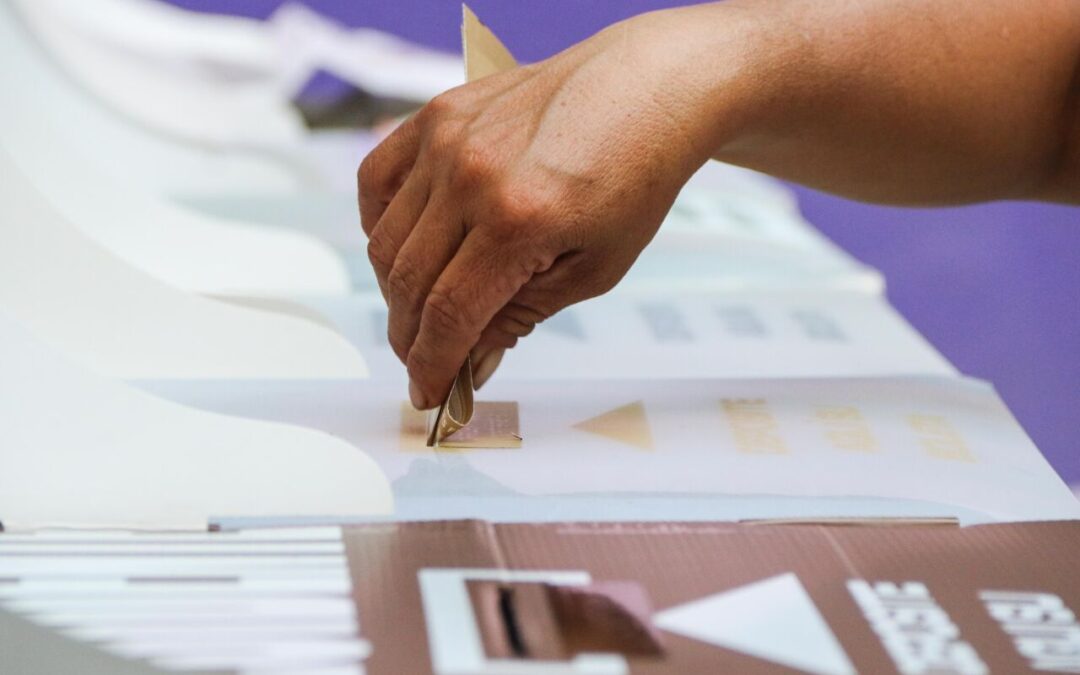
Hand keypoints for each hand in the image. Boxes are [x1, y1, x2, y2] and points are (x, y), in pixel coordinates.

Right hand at [358, 12, 713, 408]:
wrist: (644, 92)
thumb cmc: (632, 180)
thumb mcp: (594, 270)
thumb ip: (522, 316)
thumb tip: (470, 360)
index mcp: (519, 221)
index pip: (448, 314)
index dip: (430, 364)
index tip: (426, 394)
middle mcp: (471, 177)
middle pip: (408, 282)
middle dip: (409, 338)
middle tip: (423, 361)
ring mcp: (446, 140)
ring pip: (384, 239)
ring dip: (395, 290)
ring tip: (423, 311)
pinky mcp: (437, 115)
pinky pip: (377, 181)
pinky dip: (378, 224)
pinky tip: (405, 248)